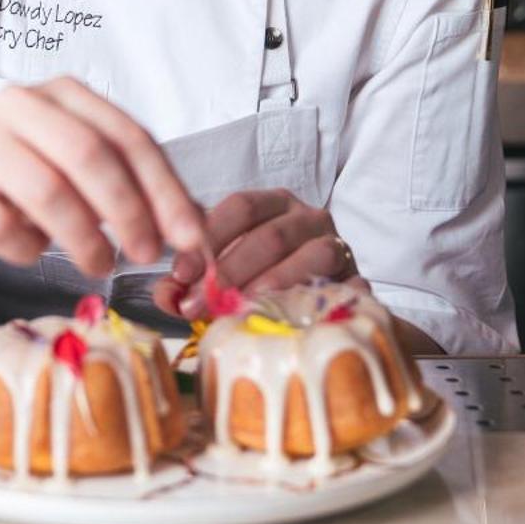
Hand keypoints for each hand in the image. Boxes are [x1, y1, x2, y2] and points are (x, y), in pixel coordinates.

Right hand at [0, 76, 207, 278]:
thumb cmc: (26, 184)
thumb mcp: (86, 177)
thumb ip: (139, 193)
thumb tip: (198, 233)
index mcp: (66, 93)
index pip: (129, 136)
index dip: (165, 190)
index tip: (189, 236)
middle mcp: (21, 104)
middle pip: (89, 155)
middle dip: (128, 212)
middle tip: (146, 254)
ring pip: (46, 190)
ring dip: (83, 239)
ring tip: (99, 265)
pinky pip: (0, 224)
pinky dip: (27, 249)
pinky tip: (33, 250)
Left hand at [151, 188, 357, 318]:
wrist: (325, 297)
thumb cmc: (264, 279)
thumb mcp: (225, 271)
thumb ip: (192, 280)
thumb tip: (166, 295)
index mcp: (274, 205)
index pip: (240, 207)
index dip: (208, 238)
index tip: (180, 274)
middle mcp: (308, 218)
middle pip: (271, 235)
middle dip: (230, 271)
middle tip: (199, 304)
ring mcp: (337, 246)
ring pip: (311, 256)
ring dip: (274, 283)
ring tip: (243, 308)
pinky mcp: (358, 279)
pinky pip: (347, 286)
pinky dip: (326, 299)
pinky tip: (299, 318)